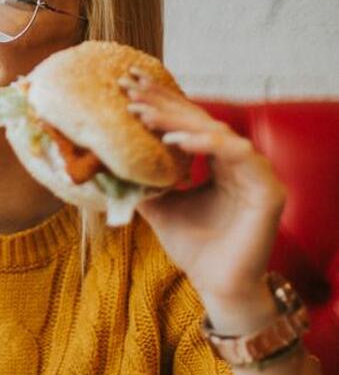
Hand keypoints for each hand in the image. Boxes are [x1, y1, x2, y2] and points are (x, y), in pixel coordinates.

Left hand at [119, 69, 286, 315]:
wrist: (217, 286)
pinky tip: (173, 141)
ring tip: (143, 115)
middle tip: (129, 88)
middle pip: (199, 120)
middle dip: (163, 102)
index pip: (187, 124)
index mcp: (217, 162)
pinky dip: (204, 144)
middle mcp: (238, 161)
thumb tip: (106, 163)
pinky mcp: (268, 188)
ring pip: (215, 131)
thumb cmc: (193, 247)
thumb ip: (142, 182)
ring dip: (177, 120)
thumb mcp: (159, 207)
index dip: (159, 103)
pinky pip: (236, 154)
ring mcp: (256, 172)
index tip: (127, 88)